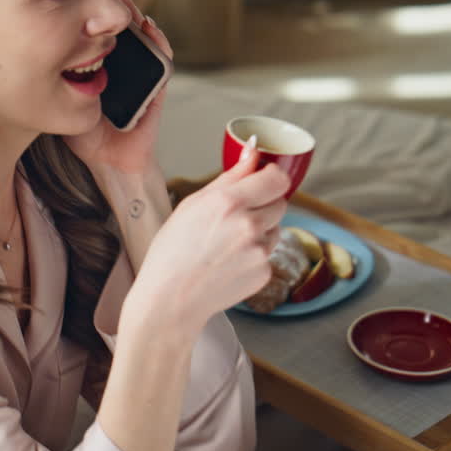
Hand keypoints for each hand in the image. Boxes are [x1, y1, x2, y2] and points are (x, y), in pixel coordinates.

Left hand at [63, 0, 173, 174]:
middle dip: (116, 6)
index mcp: (101, 67)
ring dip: (136, 18)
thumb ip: (48, 84)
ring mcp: (142, 76)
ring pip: (144, 38)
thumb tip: (23, 59)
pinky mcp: (157, 88)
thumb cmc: (85, 137)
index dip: (94, 11)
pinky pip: (162, 62)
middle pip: (123, 28)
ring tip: (125, 1)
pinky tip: (147, 29)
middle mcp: (124, 68)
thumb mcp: (59, 103)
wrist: (109, 163)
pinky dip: (158, 44)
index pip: (99, 32)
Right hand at [127, 139, 289, 329]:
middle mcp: (248, 225)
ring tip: (227, 245)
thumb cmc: (172, 252)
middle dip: (264, 205)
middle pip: (280, 202)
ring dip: (260, 231)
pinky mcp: (264, 272)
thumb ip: (228, 178)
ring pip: (275, 229)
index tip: (263, 180)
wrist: (170, 298)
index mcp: (228, 202)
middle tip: (236, 217)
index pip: (276, 179)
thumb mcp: (192, 205)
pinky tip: (228, 263)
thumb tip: (252, 152)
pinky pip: (268, 254)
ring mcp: (259, 251)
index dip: (271, 178)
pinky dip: (254, 256)